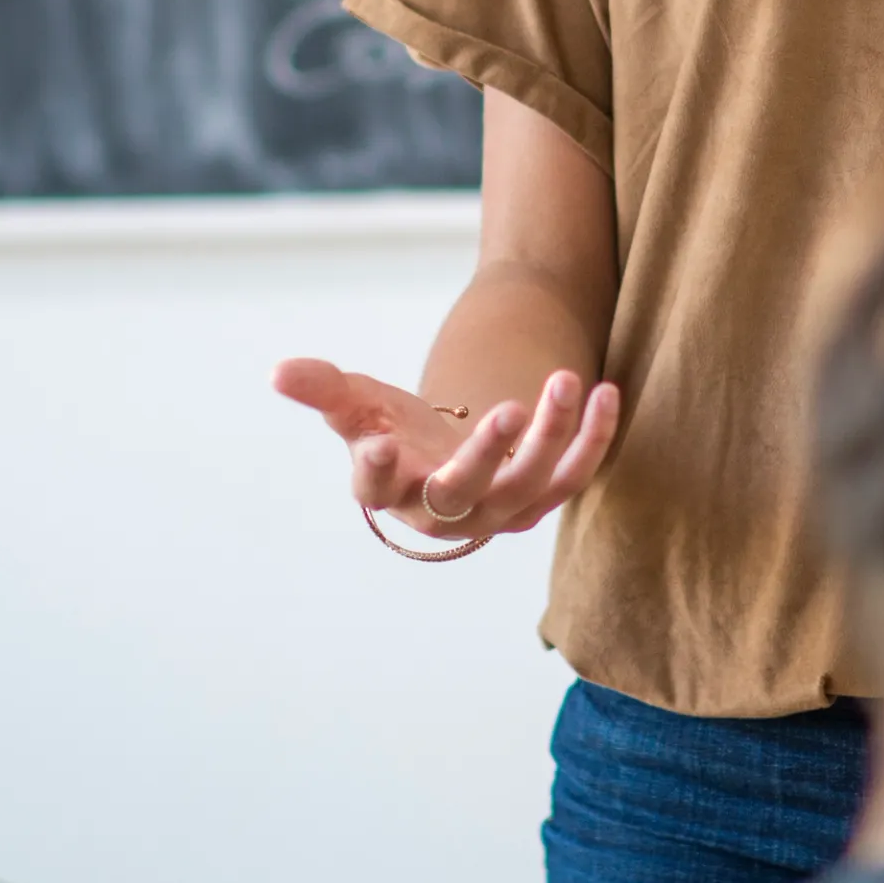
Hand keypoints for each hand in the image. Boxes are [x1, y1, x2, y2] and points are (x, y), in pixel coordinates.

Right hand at [274, 357, 619, 543]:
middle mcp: (443, 511)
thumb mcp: (357, 406)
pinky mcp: (540, 498)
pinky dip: (593, 439)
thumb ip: (322, 388)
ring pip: (528, 483)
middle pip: (462, 493)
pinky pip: (574, 476)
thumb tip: (277, 371)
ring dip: (553, 436)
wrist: (443, 461)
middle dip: (486, 454)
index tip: (377, 444)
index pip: (374, 489)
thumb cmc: (393, 431)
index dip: (374, 470)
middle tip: (510, 410)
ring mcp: (497, 510)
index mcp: (388, 490)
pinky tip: (606, 392)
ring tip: (566, 379)